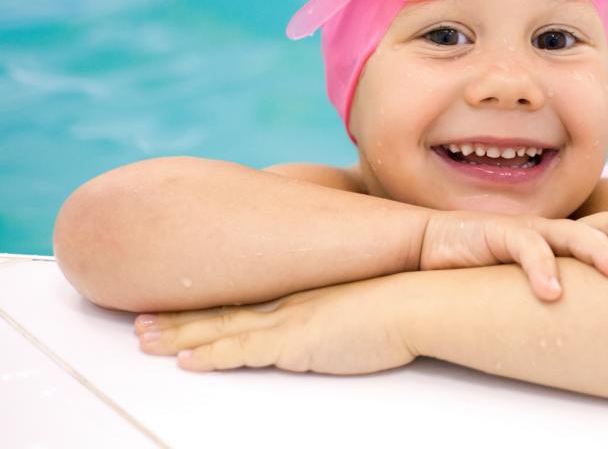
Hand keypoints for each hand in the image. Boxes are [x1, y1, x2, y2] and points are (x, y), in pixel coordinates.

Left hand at [135, 277, 410, 373]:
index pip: (246, 300)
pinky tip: (186, 361)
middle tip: (139, 324)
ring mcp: (291, 321)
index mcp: (306, 293)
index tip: (178, 304)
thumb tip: (351, 316)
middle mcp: (290, 303)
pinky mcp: (296, 343)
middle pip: (222, 311)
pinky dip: (211, 355)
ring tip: (143, 341)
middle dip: (177, 319)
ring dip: (179, 336)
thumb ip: (351, 307)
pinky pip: (243, 351)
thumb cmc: (409, 301)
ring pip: (220, 329)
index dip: (209, 304)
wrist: (421, 301)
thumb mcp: (373, 301)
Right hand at [420, 210, 607, 300]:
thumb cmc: (483, 263)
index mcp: (563, 236)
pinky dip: (542, 271)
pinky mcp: (499, 235)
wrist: (429, 245)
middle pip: (605, 224)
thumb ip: (561, 283)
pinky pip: (527, 250)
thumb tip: (596, 316)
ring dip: (602, 252)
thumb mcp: (528, 274)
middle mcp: (552, 229)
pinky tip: (553, 295)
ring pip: (574, 234)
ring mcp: (528, 229)